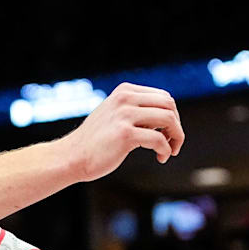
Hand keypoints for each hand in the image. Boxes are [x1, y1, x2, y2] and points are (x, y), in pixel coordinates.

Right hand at [61, 82, 184, 180]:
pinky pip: (159, 139)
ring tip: (170, 150)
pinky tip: (161, 158)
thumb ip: (136, 111)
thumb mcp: (114, 116)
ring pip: (168, 119)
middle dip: (177, 125)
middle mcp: (125, 98)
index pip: (163, 97)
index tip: (168, 133)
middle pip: (169, 105)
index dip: (173, 115)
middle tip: (174, 142)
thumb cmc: (94, 142)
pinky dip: (166, 150)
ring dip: (176, 137)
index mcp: (124, 91)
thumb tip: (167, 117)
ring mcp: (124, 115)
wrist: (72, 157)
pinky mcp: (125, 134)